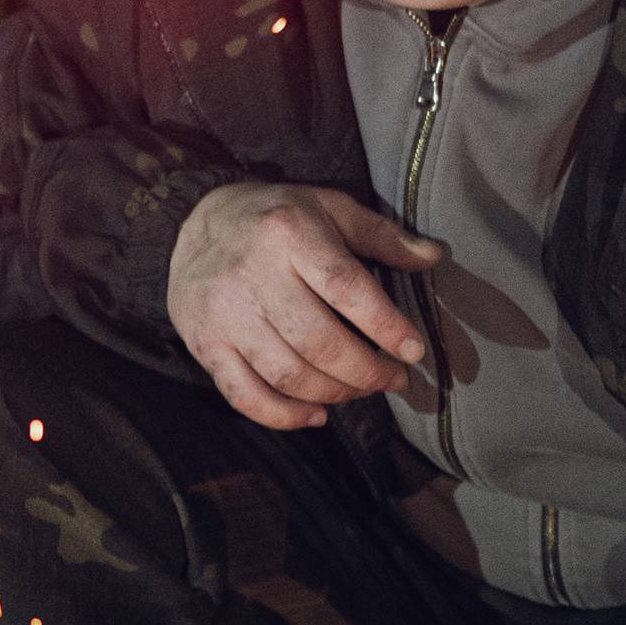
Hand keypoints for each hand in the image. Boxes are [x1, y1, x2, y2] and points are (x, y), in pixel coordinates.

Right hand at [166, 181, 439, 428]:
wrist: (191, 224)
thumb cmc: (275, 219)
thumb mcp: (328, 208)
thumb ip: (382, 235)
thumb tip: (434, 257)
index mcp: (289, 233)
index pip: (345, 287)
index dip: (385, 326)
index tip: (413, 351)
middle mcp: (252, 273)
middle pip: (318, 341)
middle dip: (366, 371)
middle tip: (393, 379)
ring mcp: (225, 313)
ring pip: (287, 374)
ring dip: (335, 393)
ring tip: (360, 390)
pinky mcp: (204, 343)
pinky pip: (245, 395)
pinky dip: (284, 416)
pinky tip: (317, 415)